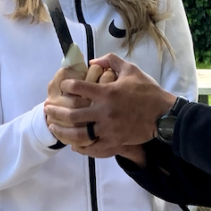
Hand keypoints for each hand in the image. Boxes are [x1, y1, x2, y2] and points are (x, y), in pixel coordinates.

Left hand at [44, 53, 174, 151]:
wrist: (164, 115)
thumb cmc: (147, 91)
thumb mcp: (130, 69)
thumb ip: (110, 61)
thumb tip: (92, 62)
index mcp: (107, 93)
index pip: (78, 88)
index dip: (66, 86)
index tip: (63, 86)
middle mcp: (104, 112)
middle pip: (72, 114)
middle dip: (56, 111)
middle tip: (47, 108)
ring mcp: (108, 129)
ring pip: (78, 134)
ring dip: (62, 131)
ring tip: (53, 127)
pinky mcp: (114, 142)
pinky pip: (93, 148)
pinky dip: (81, 148)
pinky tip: (73, 145)